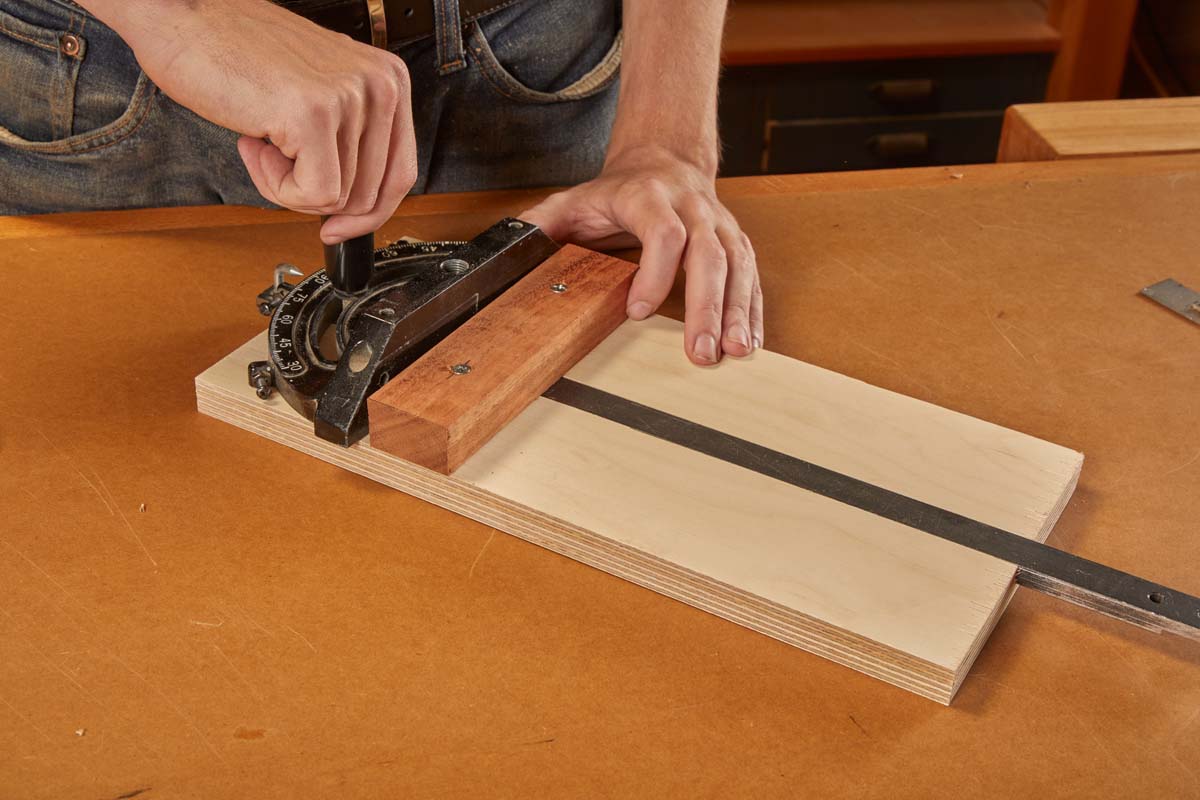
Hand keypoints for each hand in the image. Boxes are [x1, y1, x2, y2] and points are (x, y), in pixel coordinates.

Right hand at [84, 0, 415, 242]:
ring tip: (263, 140)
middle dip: (318, 197)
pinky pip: (312, 195)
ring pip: (338, 198)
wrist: (181, 17)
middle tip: (277, 161)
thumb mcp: (319, 95)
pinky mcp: (314, 115)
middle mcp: (381, 85)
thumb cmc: (238, 55)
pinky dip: (276, 188)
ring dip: (288, 185)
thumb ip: (351, 140)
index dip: (369, 214)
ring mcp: (350, 98)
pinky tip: (255, 144)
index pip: (401, 174)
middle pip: (370, 195)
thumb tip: (360, 208)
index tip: (339, 227)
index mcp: (390, 80)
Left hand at [521, 147, 761, 365]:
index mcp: (650, 197)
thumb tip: (507, 248)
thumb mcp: (574, 199)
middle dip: (707, 305)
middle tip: (703, 350)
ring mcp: (719, 224)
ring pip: (737, 265)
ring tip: (734, 351)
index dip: (656, 272)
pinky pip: (750, 275)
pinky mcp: (736, 241)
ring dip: (737, 311)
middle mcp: (693, 208)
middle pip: (709, 254)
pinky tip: (748, 340)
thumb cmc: (618, 190)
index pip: (664, 233)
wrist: (663, 160)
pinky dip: (751, 309)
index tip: (639, 310)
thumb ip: (541, 224)